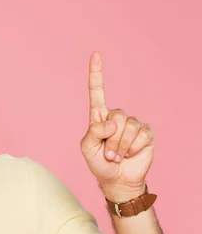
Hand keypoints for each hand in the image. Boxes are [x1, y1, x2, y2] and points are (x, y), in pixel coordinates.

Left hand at [80, 52, 154, 201]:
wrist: (117, 179)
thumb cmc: (99, 163)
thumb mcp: (87, 148)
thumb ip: (93, 132)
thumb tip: (112, 122)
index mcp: (99, 116)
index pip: (97, 91)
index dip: (96, 73)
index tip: (96, 54)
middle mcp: (116, 117)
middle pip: (116, 116)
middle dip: (111, 139)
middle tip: (108, 153)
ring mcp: (132, 124)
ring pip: (128, 127)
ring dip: (121, 146)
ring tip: (117, 156)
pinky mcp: (145, 133)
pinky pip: (141, 135)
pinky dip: (133, 148)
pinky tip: (131, 154)